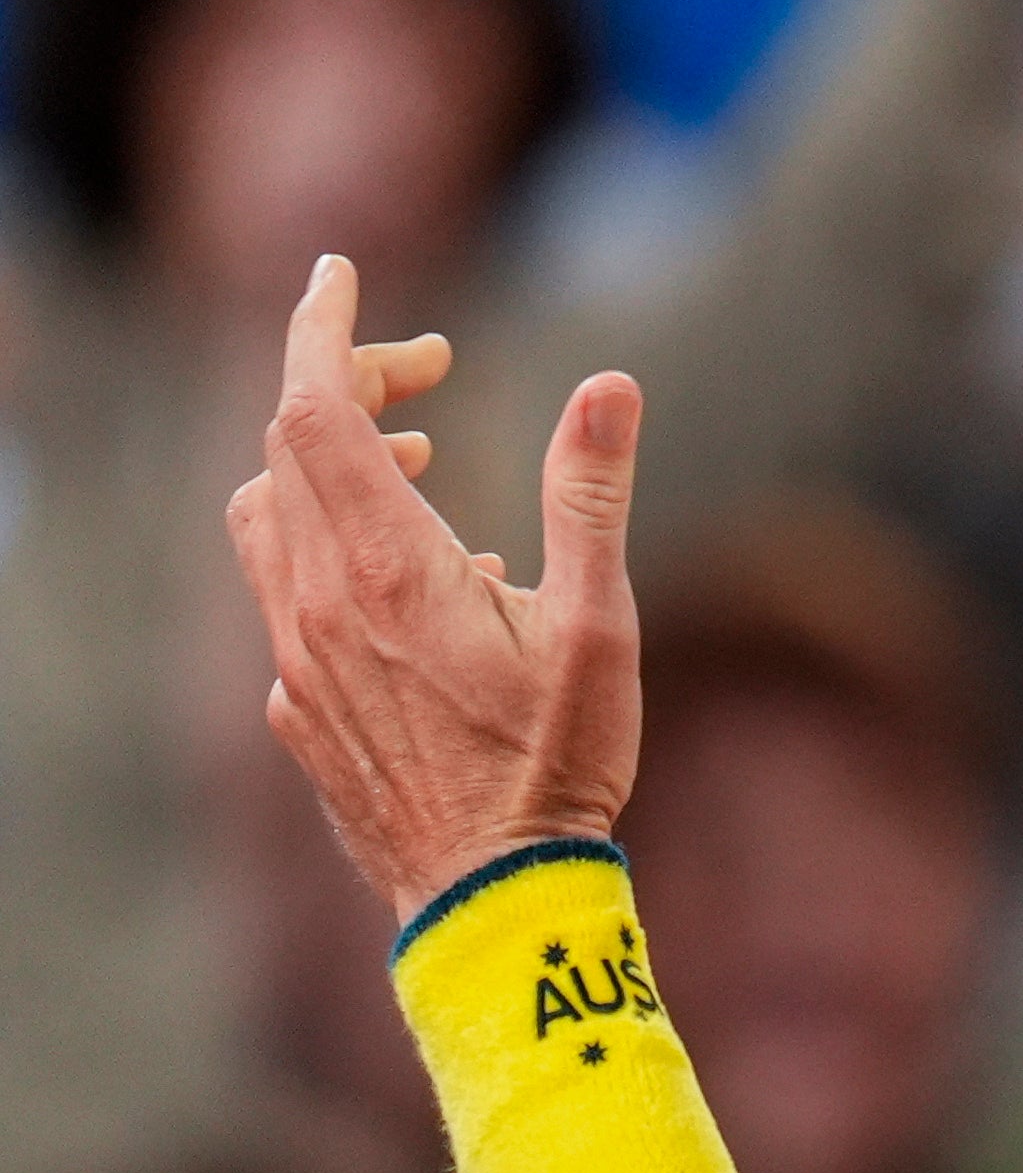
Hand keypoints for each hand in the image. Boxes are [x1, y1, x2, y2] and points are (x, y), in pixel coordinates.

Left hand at [225, 255, 646, 920]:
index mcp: (386, 565)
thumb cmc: (557, 764)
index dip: (321, 326)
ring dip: (322, 463)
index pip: (313, 405)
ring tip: (410, 464)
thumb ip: (590, 496)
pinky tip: (405, 585)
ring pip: (264, 515)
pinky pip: (282, 594)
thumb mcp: (600, 624)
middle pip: (286, 445)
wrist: (492, 899)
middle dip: (345, 382)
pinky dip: (327, 546)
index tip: (340, 273)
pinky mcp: (296, 706)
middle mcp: (318, 600)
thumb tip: (608, 387)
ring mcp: (294, 657)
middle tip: (430, 373)